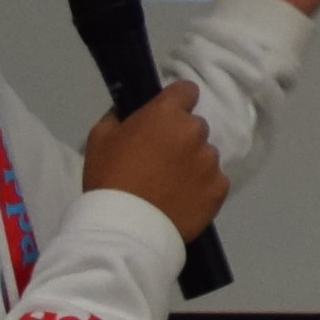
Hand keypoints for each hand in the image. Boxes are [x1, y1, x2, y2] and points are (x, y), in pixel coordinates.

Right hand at [82, 80, 223, 240]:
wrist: (125, 229)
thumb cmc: (109, 179)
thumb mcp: (99, 139)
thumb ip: (118, 116)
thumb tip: (128, 112)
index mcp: (167, 114)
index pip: (186, 90)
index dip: (176, 102)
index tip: (166, 118)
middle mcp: (195, 132)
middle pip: (194, 127)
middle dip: (181, 138)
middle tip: (160, 161)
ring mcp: (210, 162)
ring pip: (205, 155)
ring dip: (192, 164)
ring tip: (170, 187)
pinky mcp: (219, 189)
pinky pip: (214, 181)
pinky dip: (202, 188)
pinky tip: (182, 201)